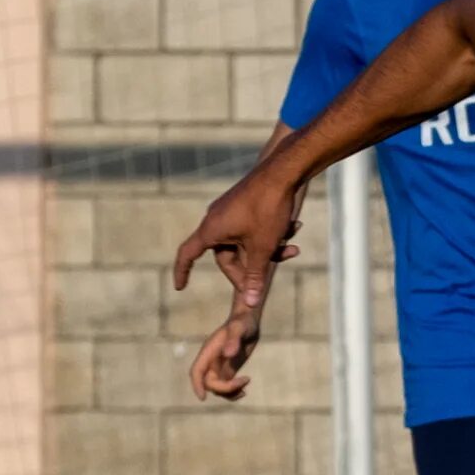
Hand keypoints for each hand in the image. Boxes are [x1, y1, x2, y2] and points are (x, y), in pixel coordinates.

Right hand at [169, 172, 301, 310]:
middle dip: (250, 269)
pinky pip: (253, 228)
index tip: (180, 286)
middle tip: (268, 279)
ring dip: (269, 249)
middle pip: (227, 256)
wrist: (283, 171)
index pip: (187, 254)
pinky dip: (271, 234)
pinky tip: (295, 229)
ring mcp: (230, 211)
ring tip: (293, 248)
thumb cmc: (268, 209)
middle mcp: (216, 219)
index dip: (182, 271)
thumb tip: (250, 304)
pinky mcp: (245, 204)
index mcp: (211, 230)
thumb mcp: (263, 248)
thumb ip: (256, 277)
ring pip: (246, 243)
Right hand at [187, 294, 269, 402]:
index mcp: (208, 351)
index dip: (196, 385)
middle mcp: (211, 361)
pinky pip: (226, 388)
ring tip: (245, 388)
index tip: (202, 398)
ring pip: (217, 389)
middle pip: (208, 383)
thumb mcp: (240, 328)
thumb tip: (229, 354)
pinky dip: (233, 392)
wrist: (249, 321)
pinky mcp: (228, 371)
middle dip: (224, 388)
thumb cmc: (243, 321)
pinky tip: (244, 390)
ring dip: (229, 393)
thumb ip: (234, 339)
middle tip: (244, 381)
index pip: (196, 371)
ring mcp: (219, 367)